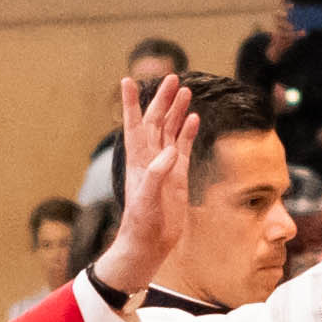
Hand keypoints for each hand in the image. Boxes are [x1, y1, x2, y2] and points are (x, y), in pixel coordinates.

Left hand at [94, 71, 196, 294]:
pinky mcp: (178, 175)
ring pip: (170, 131)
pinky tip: (193, 118)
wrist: (149, 243)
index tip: (128, 81)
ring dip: (176, 111)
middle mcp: (150, 157)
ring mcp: (165, 165)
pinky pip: (183, 148)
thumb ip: (157, 175)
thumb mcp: (147, 199)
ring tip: (185, 91)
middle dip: (162, 99)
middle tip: (172, 78)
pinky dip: (187, 132)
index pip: (134, 124)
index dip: (131, 103)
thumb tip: (171, 152)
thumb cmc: (142, 223)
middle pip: (156, 121)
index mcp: (138, 159)